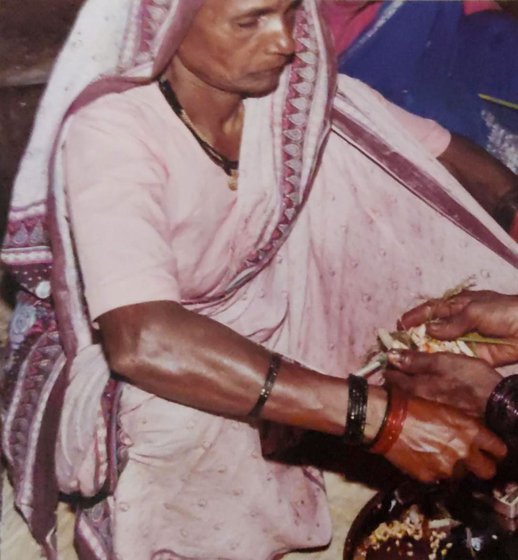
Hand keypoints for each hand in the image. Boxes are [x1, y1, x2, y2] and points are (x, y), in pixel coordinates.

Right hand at [383, 396, 506, 482]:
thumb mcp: (444, 410)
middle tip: (468, 460)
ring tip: (434, 453)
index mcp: (470, 430)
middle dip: (480, 467)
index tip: (489, 452)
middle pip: (487, 471)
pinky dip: (431, 470)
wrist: (385, 419)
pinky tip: (420, 457)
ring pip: (459, 475)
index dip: (494, 451)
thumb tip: (470, 440)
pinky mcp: (429, 477)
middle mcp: (463, 452)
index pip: (498, 450)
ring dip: (452, 467)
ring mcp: (447, 467)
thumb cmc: (413, 407)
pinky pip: (437, 477)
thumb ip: (462, 428)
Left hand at [385, 350, 501, 416]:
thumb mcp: (443, 363)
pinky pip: (420, 400)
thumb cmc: (469, 379)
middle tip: (387, 367)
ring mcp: (428, 408)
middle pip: (398, 388)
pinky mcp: (439, 411)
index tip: (381, 358)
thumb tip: (390, 355)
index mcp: (416, 388)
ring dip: (402, 385)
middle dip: (391, 377)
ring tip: (400, 375)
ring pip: (408, 395)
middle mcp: (418, 401)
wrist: (496, 403)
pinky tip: (419, 388)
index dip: (386, 366)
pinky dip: (415, 392)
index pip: (392, 377)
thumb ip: (416, 360)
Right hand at [400, 290, 517, 365]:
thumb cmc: (504, 311)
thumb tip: (429, 330)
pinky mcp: (473, 356)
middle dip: (416, 336)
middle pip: (432, 329)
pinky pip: (452, 359)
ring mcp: (465, 340)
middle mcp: (458, 322)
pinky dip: (440, 362)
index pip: (431, 309)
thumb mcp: (475, 311)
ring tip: (407, 358)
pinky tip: (426, 367)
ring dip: (425, 351)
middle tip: (399, 345)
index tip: (399, 325)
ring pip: (440, 346)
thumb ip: (451, 322)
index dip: (415, 316)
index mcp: (458, 305)